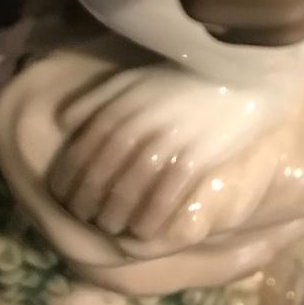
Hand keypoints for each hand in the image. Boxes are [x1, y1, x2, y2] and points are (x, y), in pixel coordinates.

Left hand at [47, 61, 278, 240]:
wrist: (241, 74)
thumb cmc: (182, 78)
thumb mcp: (135, 77)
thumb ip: (99, 97)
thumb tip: (64, 120)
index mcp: (122, 104)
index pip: (82, 151)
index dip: (67, 180)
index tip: (63, 198)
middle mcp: (141, 125)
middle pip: (101, 177)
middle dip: (86, 204)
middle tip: (85, 219)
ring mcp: (170, 143)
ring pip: (128, 193)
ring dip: (114, 217)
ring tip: (112, 227)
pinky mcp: (198, 159)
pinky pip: (164, 199)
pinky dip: (148, 220)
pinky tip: (143, 229)